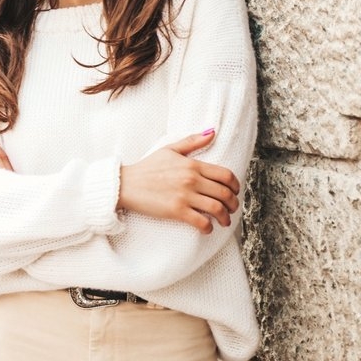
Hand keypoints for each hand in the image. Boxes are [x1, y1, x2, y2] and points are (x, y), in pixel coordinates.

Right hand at [117, 129, 239, 233]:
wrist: (125, 184)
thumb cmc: (146, 168)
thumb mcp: (169, 149)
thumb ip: (192, 141)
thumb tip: (212, 132)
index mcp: (192, 165)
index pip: (225, 175)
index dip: (236, 186)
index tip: (235, 192)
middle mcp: (191, 180)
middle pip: (225, 193)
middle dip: (233, 204)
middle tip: (231, 209)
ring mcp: (184, 196)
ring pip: (217, 209)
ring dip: (225, 217)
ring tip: (223, 221)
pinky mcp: (176, 211)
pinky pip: (201, 222)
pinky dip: (208, 228)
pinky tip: (207, 228)